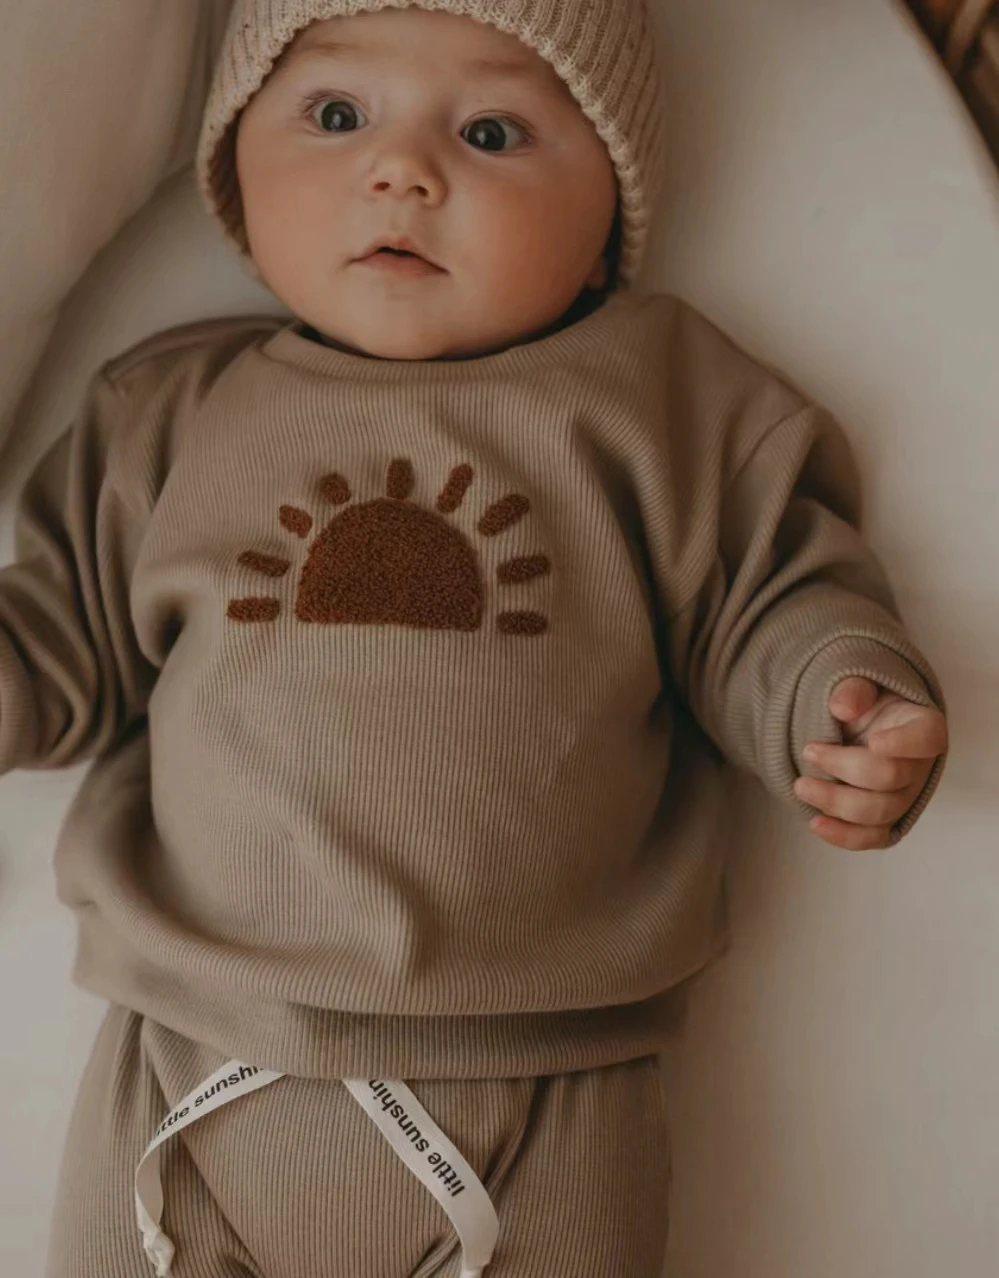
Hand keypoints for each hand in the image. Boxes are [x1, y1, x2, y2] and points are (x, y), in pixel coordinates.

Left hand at [793, 676, 947, 850]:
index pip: (926, 738)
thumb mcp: (860, 687)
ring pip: (878, 811)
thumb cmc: (864, 707)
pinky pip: (871, 838)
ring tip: (801, 785)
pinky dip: (843, 835)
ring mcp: (904, 798)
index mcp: (922, 728)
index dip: (903, 743)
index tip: (873, 740)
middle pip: (890, 777)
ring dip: (835, 801)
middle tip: (808, 751)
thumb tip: (842, 707)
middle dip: (844, 767)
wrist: (855, 731)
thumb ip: (853, 691)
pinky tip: (816, 823)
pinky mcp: (885, 822)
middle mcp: (919, 768)